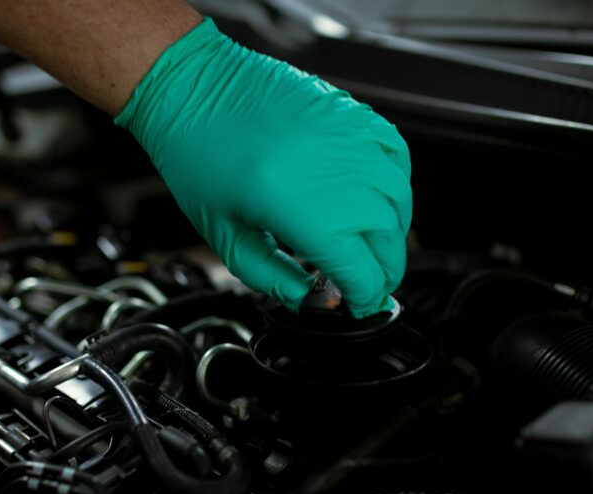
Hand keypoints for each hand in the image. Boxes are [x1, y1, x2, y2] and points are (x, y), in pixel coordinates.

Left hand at [116, 18, 411, 317]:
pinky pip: (396, 154)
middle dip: (385, 272)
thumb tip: (308, 298)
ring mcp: (350, 140)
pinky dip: (397, 183)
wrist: (193, 88)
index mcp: (303, 211)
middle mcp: (336, 174)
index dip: (365, 297)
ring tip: (374, 247)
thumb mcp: (226, 236)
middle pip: (388, 240)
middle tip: (369, 285)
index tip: (359, 306)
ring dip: (394, 233)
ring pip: (399, 200)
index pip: (361, 270)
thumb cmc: (199, 157)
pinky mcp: (352, 114)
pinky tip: (379, 197)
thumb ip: (272, 276)